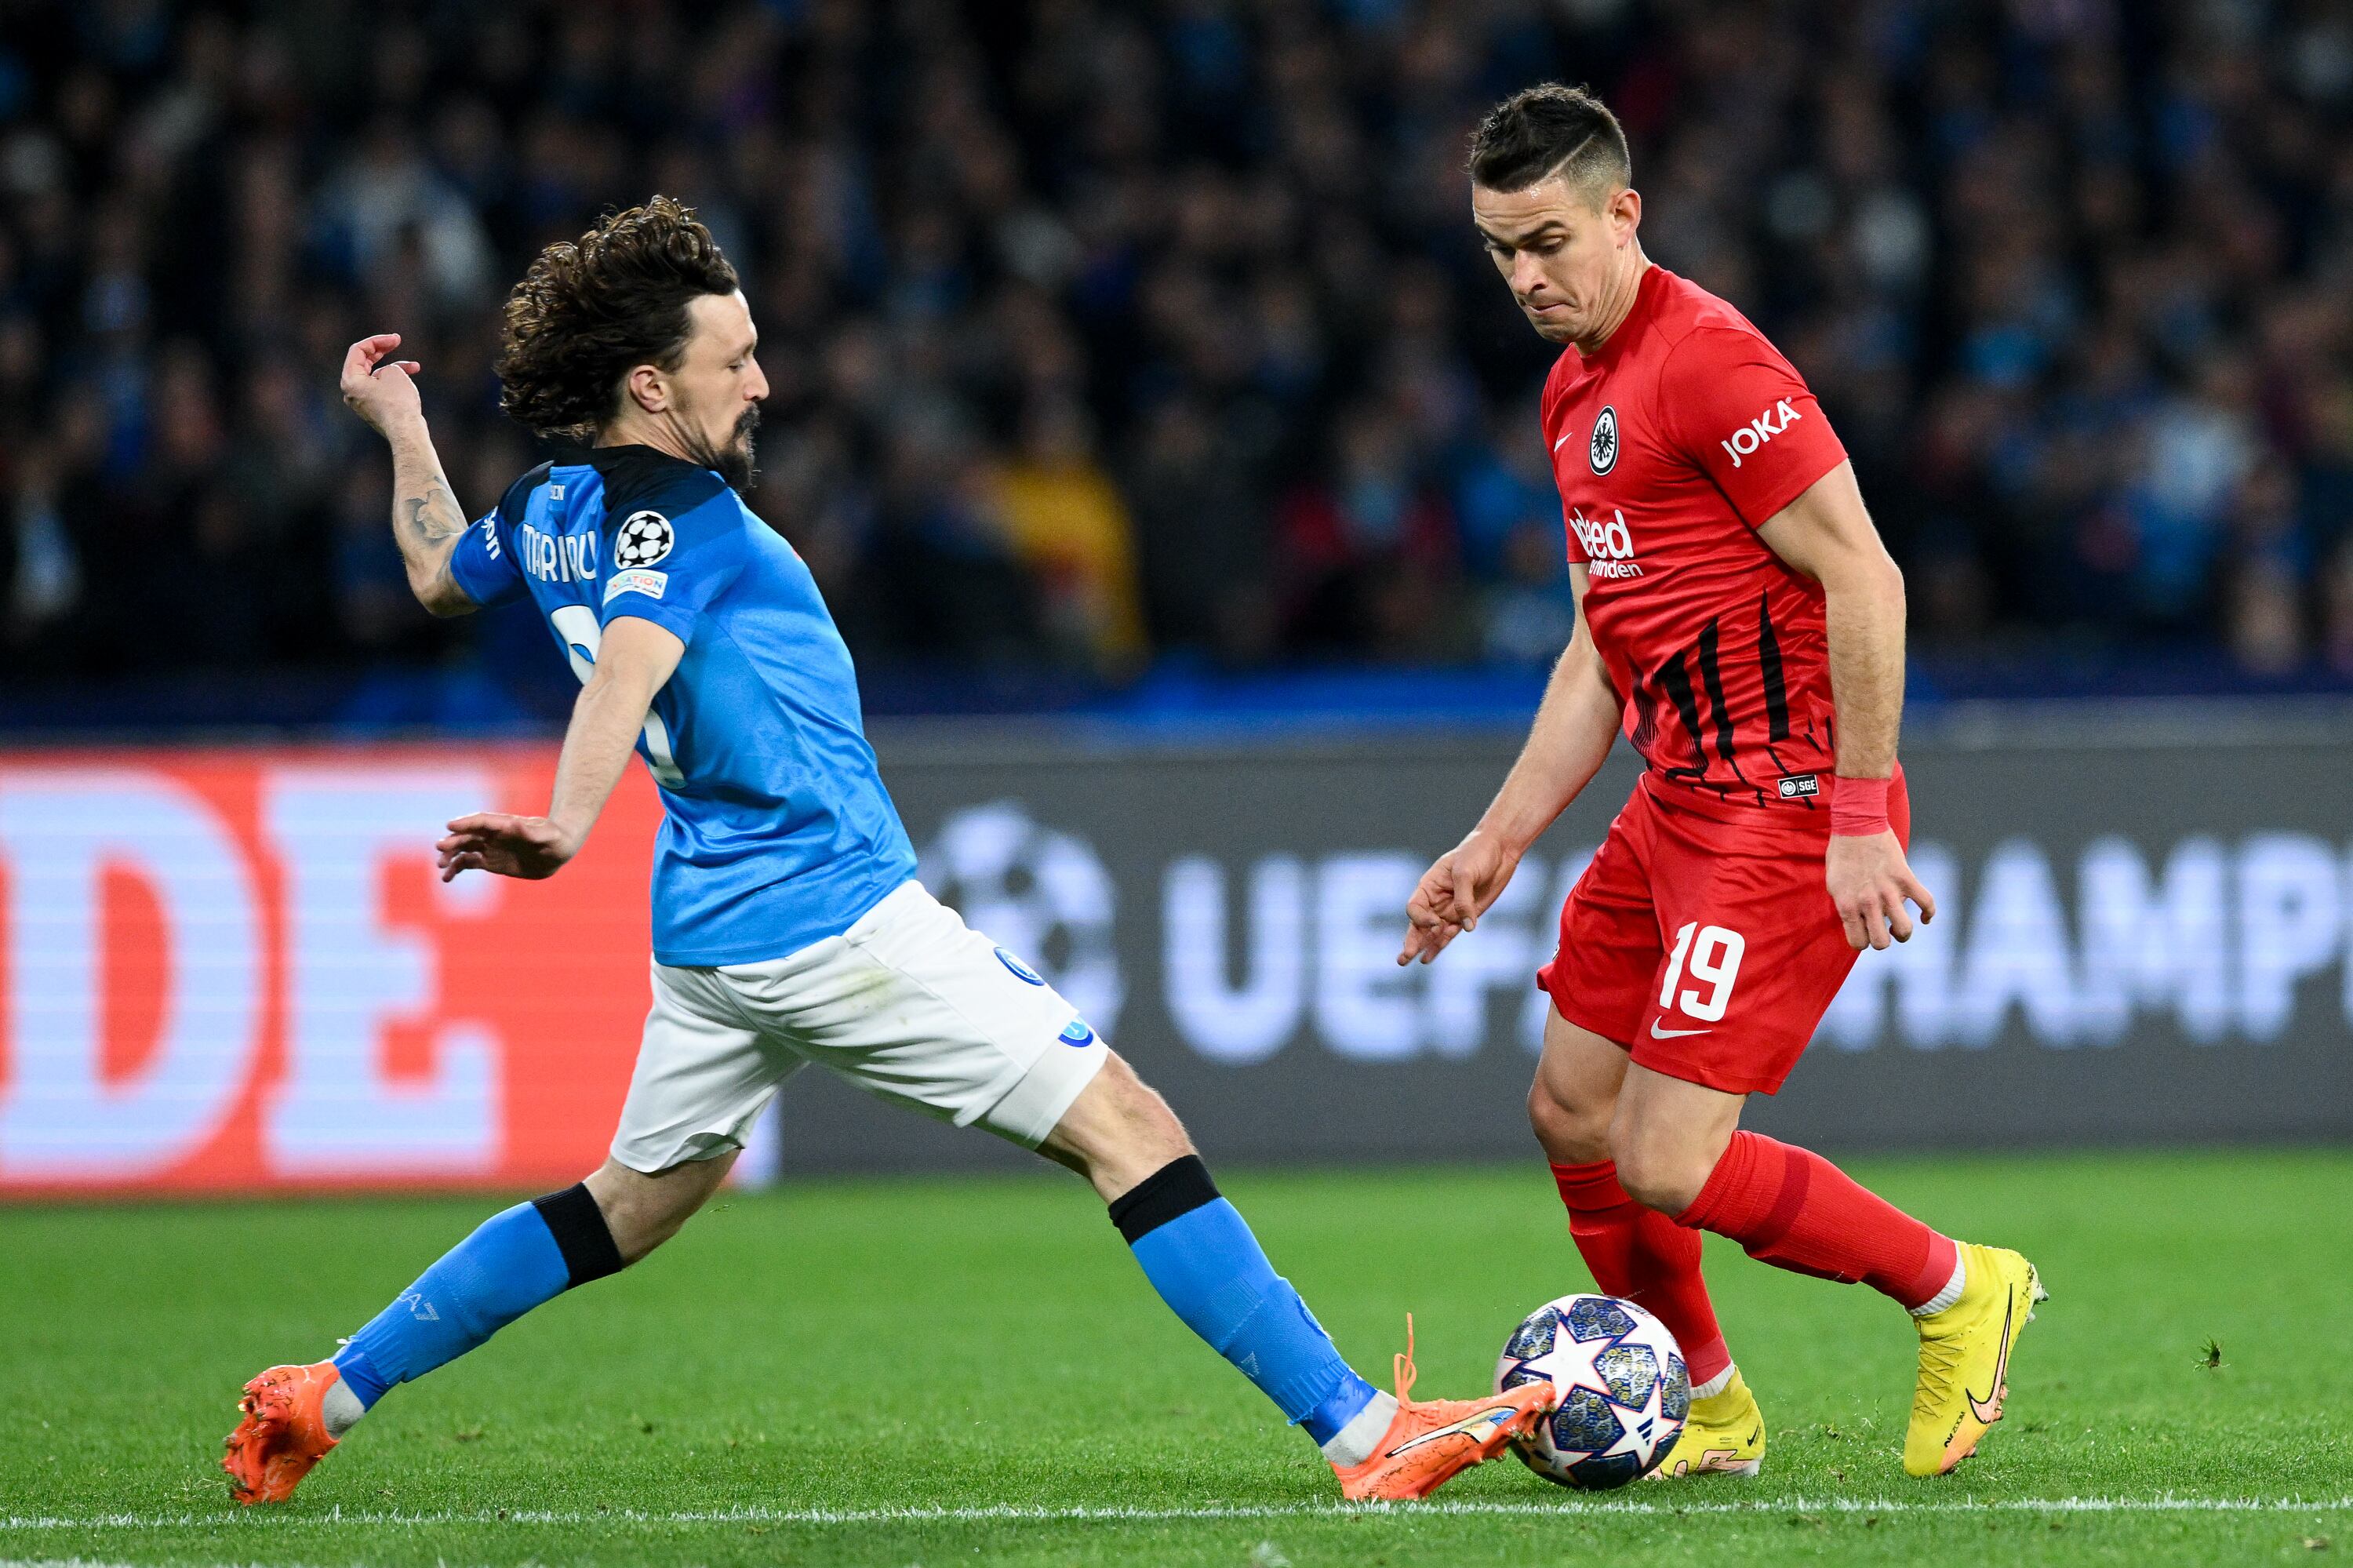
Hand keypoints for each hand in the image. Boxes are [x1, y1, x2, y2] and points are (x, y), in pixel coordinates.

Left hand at [340, 333, 423, 435]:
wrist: (406, 432)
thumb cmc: (398, 402)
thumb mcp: (393, 373)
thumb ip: (388, 367)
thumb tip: (387, 375)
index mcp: (350, 380)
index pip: (358, 350)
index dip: (377, 341)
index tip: (396, 339)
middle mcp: (351, 392)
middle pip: (363, 362)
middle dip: (382, 351)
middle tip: (397, 341)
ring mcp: (361, 402)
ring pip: (376, 377)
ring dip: (394, 368)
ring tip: (414, 367)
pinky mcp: (373, 410)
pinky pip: (381, 390)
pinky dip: (393, 383)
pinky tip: (410, 383)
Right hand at [436, 813, 578, 880]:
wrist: (558, 852)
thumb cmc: (556, 840)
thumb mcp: (547, 836)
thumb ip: (530, 832)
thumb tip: (513, 824)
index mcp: (505, 824)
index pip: (481, 821)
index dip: (466, 823)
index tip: (450, 826)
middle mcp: (494, 835)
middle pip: (468, 835)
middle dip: (453, 840)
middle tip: (440, 848)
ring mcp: (490, 847)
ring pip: (464, 849)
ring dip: (451, 855)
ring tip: (441, 865)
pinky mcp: (490, 862)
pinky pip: (468, 863)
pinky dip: (456, 869)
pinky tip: (447, 877)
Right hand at [1398, 830, 1521, 965]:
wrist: (1499, 849)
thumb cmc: (1477, 854)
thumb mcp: (1466, 873)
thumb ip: (1464, 900)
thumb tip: (1467, 927)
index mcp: (1429, 885)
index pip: (1415, 907)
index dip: (1422, 919)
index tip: (1436, 923)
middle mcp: (1436, 900)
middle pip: (1418, 923)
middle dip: (1411, 940)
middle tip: (1403, 958)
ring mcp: (1450, 909)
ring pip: (1431, 932)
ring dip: (1421, 946)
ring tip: (1406, 961)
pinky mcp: (1466, 915)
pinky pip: (1449, 934)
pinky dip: (1439, 945)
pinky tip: (1427, 957)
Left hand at [1826, 829, 1935, 950]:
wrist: (1857, 825)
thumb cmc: (1842, 854)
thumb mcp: (1834, 884)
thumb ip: (1847, 906)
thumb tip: (1861, 922)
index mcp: (1846, 905)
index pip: (1858, 943)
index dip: (1863, 941)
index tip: (1865, 931)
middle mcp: (1867, 902)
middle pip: (1881, 942)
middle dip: (1883, 940)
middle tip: (1883, 930)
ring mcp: (1888, 891)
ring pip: (1905, 930)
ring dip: (1904, 933)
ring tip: (1899, 925)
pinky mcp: (1906, 878)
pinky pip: (1926, 903)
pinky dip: (1929, 913)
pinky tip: (1925, 917)